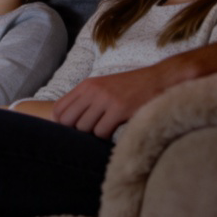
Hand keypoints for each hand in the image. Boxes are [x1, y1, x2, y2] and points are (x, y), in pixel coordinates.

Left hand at [52, 63, 172, 137]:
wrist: (158, 79)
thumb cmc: (130, 87)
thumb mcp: (103, 87)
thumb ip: (85, 100)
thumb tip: (65, 122)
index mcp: (86, 85)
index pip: (58, 109)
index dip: (60, 124)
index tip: (71, 131)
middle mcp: (92, 90)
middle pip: (67, 121)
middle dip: (75, 132)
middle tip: (89, 134)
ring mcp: (105, 99)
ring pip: (84, 128)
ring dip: (93, 135)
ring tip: (104, 131)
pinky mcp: (119, 109)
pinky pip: (101, 132)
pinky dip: (105, 137)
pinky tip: (113, 132)